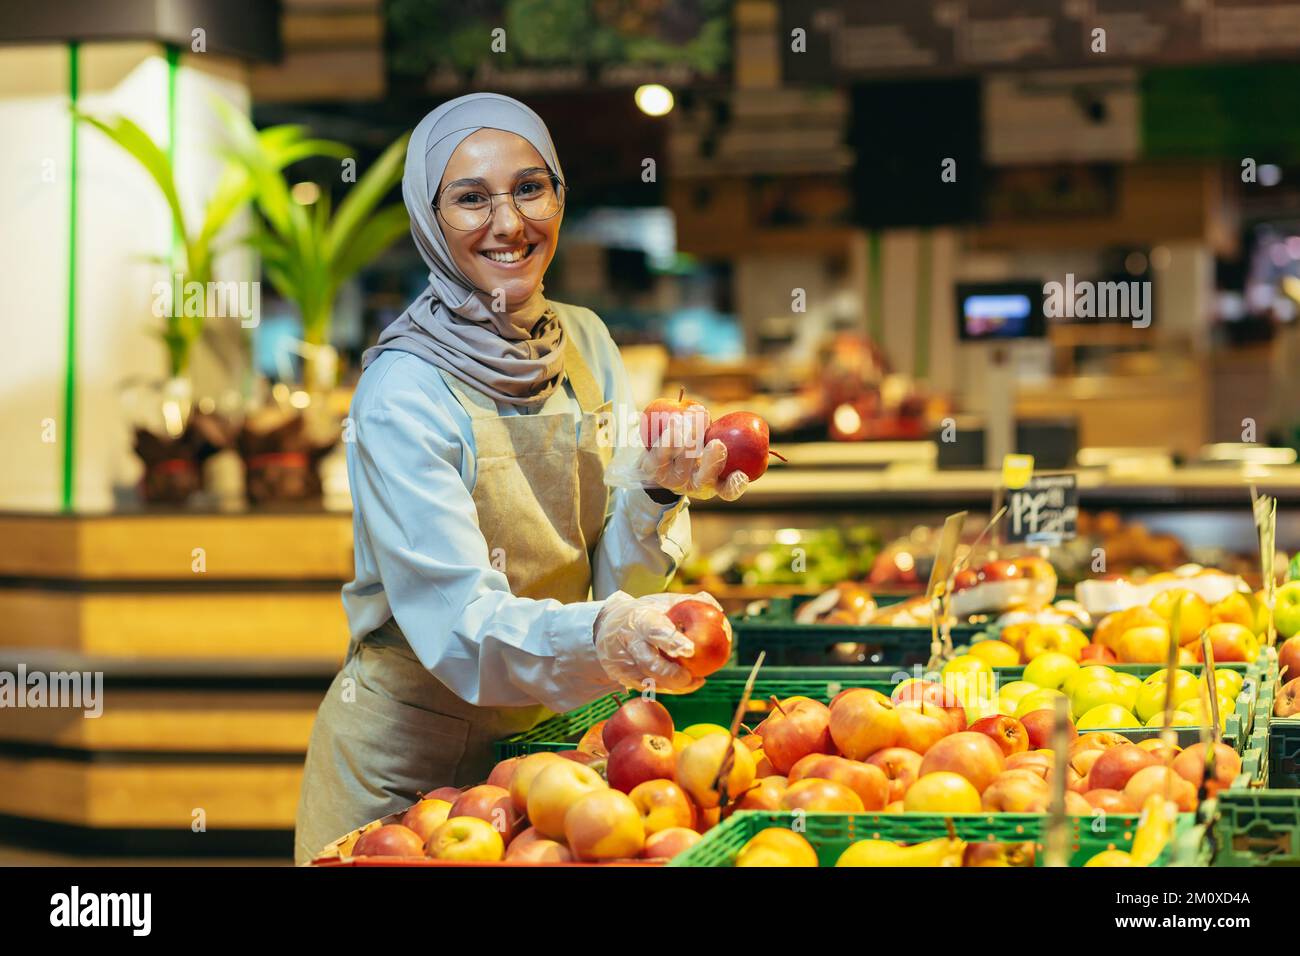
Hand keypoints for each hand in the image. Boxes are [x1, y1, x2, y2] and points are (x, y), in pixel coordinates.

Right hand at [592, 590, 724, 693]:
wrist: (607, 627)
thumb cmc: (646, 613)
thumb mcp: (663, 602)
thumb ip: (690, 603)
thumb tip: (717, 609)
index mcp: (640, 618)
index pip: (654, 630)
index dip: (671, 641)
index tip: (690, 650)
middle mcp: (629, 641)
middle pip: (648, 662)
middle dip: (670, 673)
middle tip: (689, 677)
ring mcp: (623, 662)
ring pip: (648, 680)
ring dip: (673, 685)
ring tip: (695, 682)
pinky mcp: (623, 677)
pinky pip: (648, 687)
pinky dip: (668, 688)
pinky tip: (687, 685)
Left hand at [641, 415, 748, 501]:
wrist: (655, 463)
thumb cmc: (693, 452)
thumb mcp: (710, 451)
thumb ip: (725, 441)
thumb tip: (749, 425)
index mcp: (713, 484)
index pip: (728, 490)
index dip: (735, 485)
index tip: (741, 475)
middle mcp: (693, 485)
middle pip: (705, 478)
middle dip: (712, 461)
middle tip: (717, 444)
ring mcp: (672, 479)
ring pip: (683, 459)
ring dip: (691, 436)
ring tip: (696, 415)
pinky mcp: (653, 468)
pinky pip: (662, 450)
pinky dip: (670, 434)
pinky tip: (676, 419)